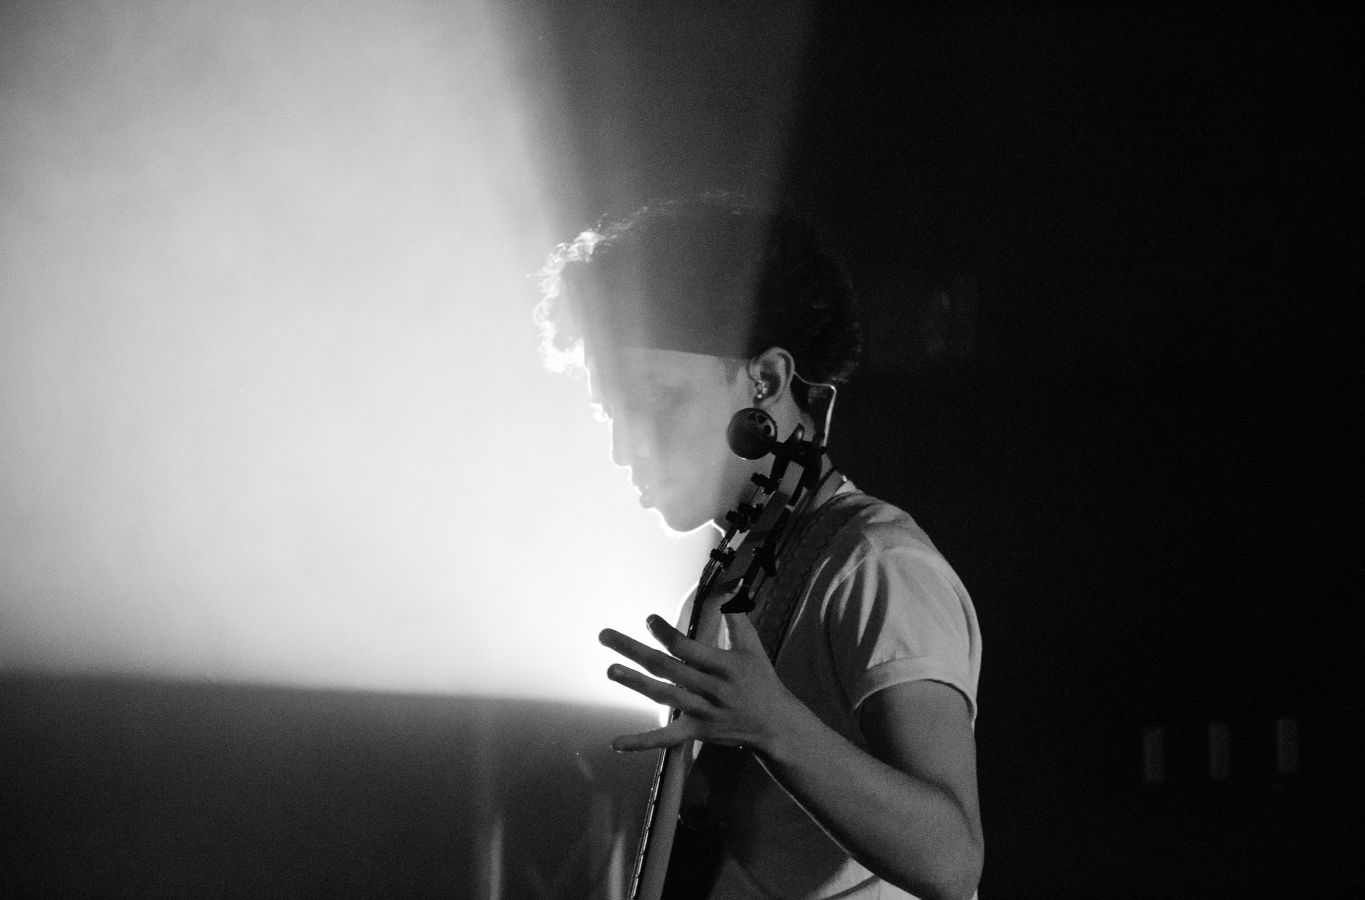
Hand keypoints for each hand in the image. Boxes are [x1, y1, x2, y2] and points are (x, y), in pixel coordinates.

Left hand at [598, 611, 796, 752]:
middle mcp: (712, 689)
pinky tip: (616, 742)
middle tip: (605, 636)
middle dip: (634, 652)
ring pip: (664, 697)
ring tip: (610, 670)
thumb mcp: (752, 646)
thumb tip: (728, 586)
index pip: (688, 648)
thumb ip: (735, 616)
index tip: (648, 620)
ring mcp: (703, 713)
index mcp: (724, 666)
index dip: (665, 633)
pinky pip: (667, 739)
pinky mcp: (697, 732)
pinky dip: (642, 742)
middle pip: (667, 669)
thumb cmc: (760, 679)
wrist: (775, 725)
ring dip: (635, 684)